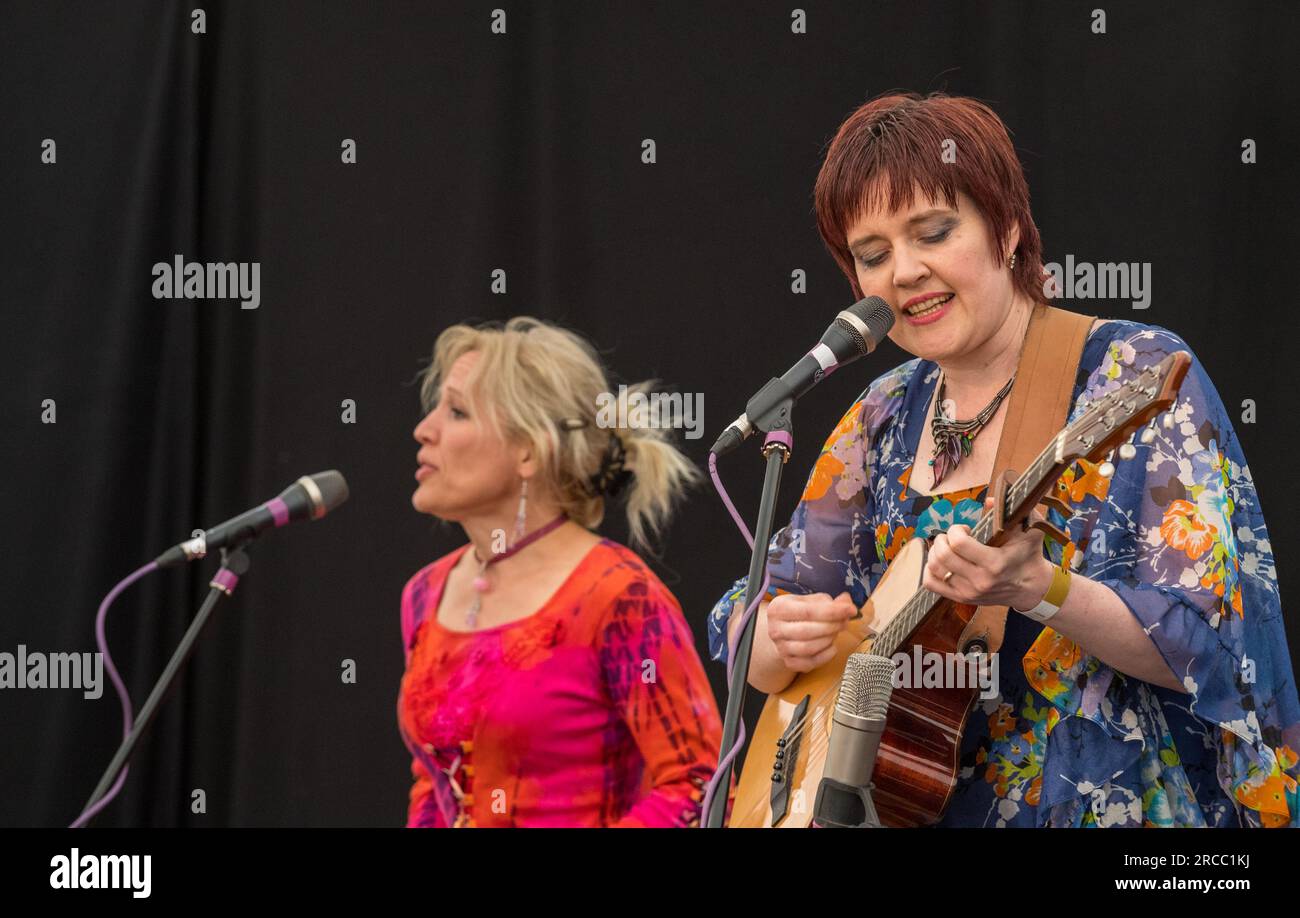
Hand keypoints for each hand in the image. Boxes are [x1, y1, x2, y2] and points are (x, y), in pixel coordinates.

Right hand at [765, 591, 856, 672]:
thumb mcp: (810, 601)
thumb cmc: (799, 613)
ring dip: (829, 639)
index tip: (850, 610)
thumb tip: (846, 602)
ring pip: (809, 648)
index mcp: (778, 608)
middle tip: (844, 621)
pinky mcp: (789, 662)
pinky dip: (826, 655)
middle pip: (808, 631)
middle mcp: (776, 629)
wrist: (782, 631)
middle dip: (833, 626)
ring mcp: (781, 648)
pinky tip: (831, 645)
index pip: (808, 611)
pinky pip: (811, 662)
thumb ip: (829, 601)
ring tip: (836, 631)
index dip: (832, 611)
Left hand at [922, 496, 1054, 610]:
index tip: (965, 528)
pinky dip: (929, 570)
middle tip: (953, 536)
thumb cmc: (1028, 556)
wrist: (1031, 588)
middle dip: (943, 538)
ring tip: (947, 547)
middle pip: (943, 555)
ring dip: (935, 552)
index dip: (956, 530)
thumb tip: (989, 501)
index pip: (959, 543)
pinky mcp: (961, 599)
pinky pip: (931, 584)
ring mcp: (968, 592)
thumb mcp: (1029, 531)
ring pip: (934, 568)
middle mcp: (979, 580)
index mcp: (995, 563)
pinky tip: (941, 561)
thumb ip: (1012, 513)